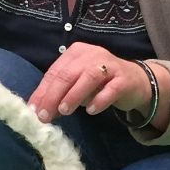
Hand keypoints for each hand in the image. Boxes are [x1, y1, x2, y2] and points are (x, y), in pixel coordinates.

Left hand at [27, 44, 167, 125]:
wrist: (135, 82)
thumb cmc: (99, 84)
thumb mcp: (76, 85)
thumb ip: (59, 94)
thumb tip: (39, 111)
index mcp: (75, 53)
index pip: (55, 72)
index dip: (42, 92)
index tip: (33, 111)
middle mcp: (92, 54)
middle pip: (68, 74)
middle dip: (53, 95)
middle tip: (45, 115)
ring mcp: (109, 64)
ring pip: (88, 77)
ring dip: (74, 95)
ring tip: (64, 111)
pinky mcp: (124, 78)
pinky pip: (111, 89)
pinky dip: (100, 99)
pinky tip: (91, 110)